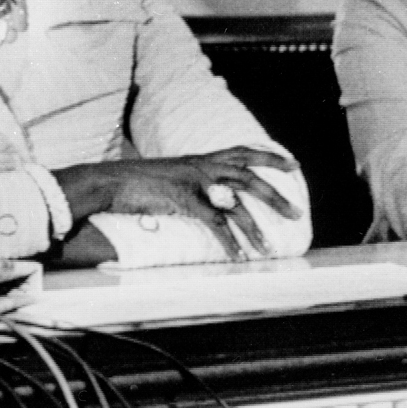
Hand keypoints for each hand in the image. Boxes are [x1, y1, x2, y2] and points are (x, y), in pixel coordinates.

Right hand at [53, 148, 299, 260]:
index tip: (293, 164)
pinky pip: (214, 223)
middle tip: (296, 212)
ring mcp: (193, 181)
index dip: (269, 157)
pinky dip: (229, 241)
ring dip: (255, 227)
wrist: (109, 182)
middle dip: (275, 194)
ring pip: (236, 202)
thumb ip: (195, 185)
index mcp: (200, 159)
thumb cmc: (137, 182)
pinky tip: (238, 256)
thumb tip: (212, 199)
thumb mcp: (172, 178)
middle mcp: (201, 165)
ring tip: (270, 248)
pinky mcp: (183, 199)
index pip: (242, 151)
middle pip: (248, 175)